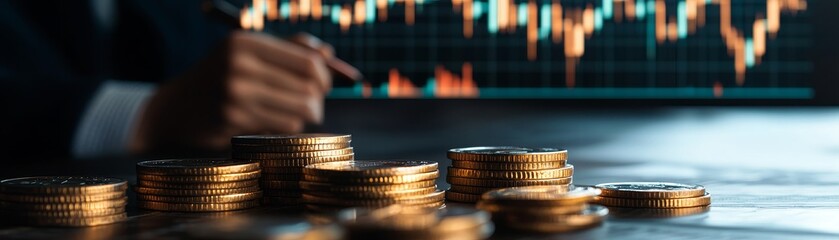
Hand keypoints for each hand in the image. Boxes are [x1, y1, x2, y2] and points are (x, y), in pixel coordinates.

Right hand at [130, 31, 340, 153]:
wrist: (175, 108)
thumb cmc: (222, 76)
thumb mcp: (249, 52)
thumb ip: (290, 48)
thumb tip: (329, 55)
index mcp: (246, 42)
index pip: (308, 62)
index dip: (325, 76)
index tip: (324, 85)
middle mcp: (240, 65)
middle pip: (309, 88)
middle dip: (319, 98)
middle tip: (313, 103)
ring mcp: (235, 94)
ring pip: (300, 110)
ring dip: (306, 115)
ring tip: (296, 113)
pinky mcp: (233, 120)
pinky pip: (283, 126)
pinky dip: (288, 126)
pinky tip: (276, 121)